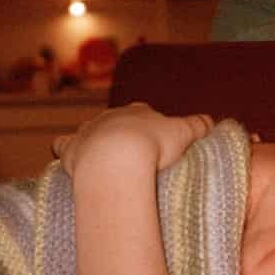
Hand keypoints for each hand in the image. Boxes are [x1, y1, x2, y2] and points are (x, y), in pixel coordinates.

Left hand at [52, 102, 213, 177]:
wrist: (117, 159)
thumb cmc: (153, 146)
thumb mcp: (184, 134)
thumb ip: (199, 126)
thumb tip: (211, 121)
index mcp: (139, 111)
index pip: (145, 114)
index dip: (151, 128)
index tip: (157, 143)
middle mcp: (112, 116)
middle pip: (119, 122)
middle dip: (125, 135)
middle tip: (136, 157)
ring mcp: (89, 131)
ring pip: (92, 131)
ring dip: (97, 142)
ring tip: (107, 162)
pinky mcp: (71, 148)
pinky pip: (63, 145)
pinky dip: (65, 150)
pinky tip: (69, 158)